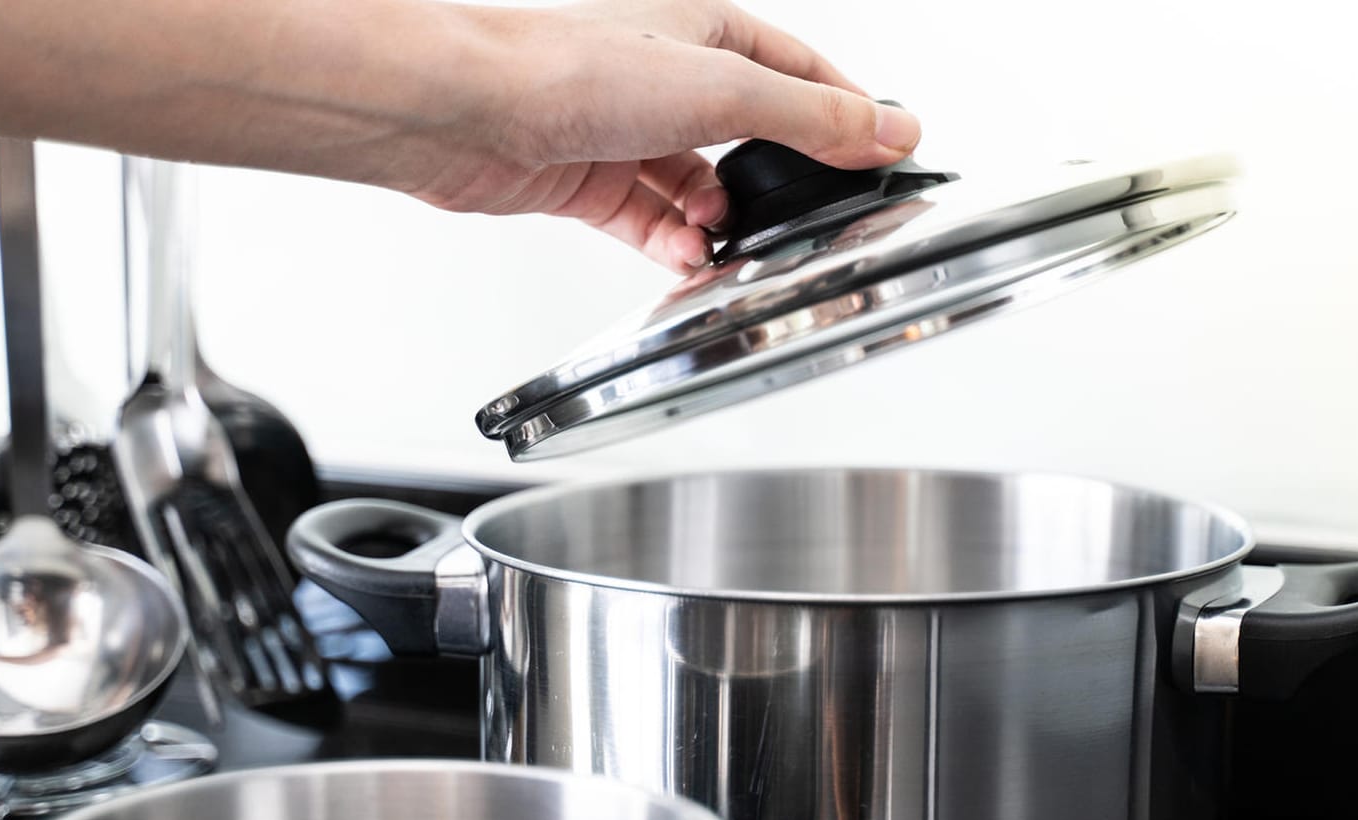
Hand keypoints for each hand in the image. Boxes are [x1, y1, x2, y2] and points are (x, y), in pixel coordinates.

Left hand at [403, 0, 922, 271]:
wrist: (468, 113)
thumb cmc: (570, 70)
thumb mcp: (725, 91)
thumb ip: (812, 120)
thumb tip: (889, 129)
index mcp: (705, 28)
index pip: (799, 73)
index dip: (843, 115)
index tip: (884, 151)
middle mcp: (666, 76)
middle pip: (749, 136)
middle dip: (772, 184)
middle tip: (797, 215)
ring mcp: (628, 130)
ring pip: (699, 187)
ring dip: (716, 221)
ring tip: (721, 238)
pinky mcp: (592, 179)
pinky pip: (652, 222)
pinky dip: (673, 243)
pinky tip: (685, 255)